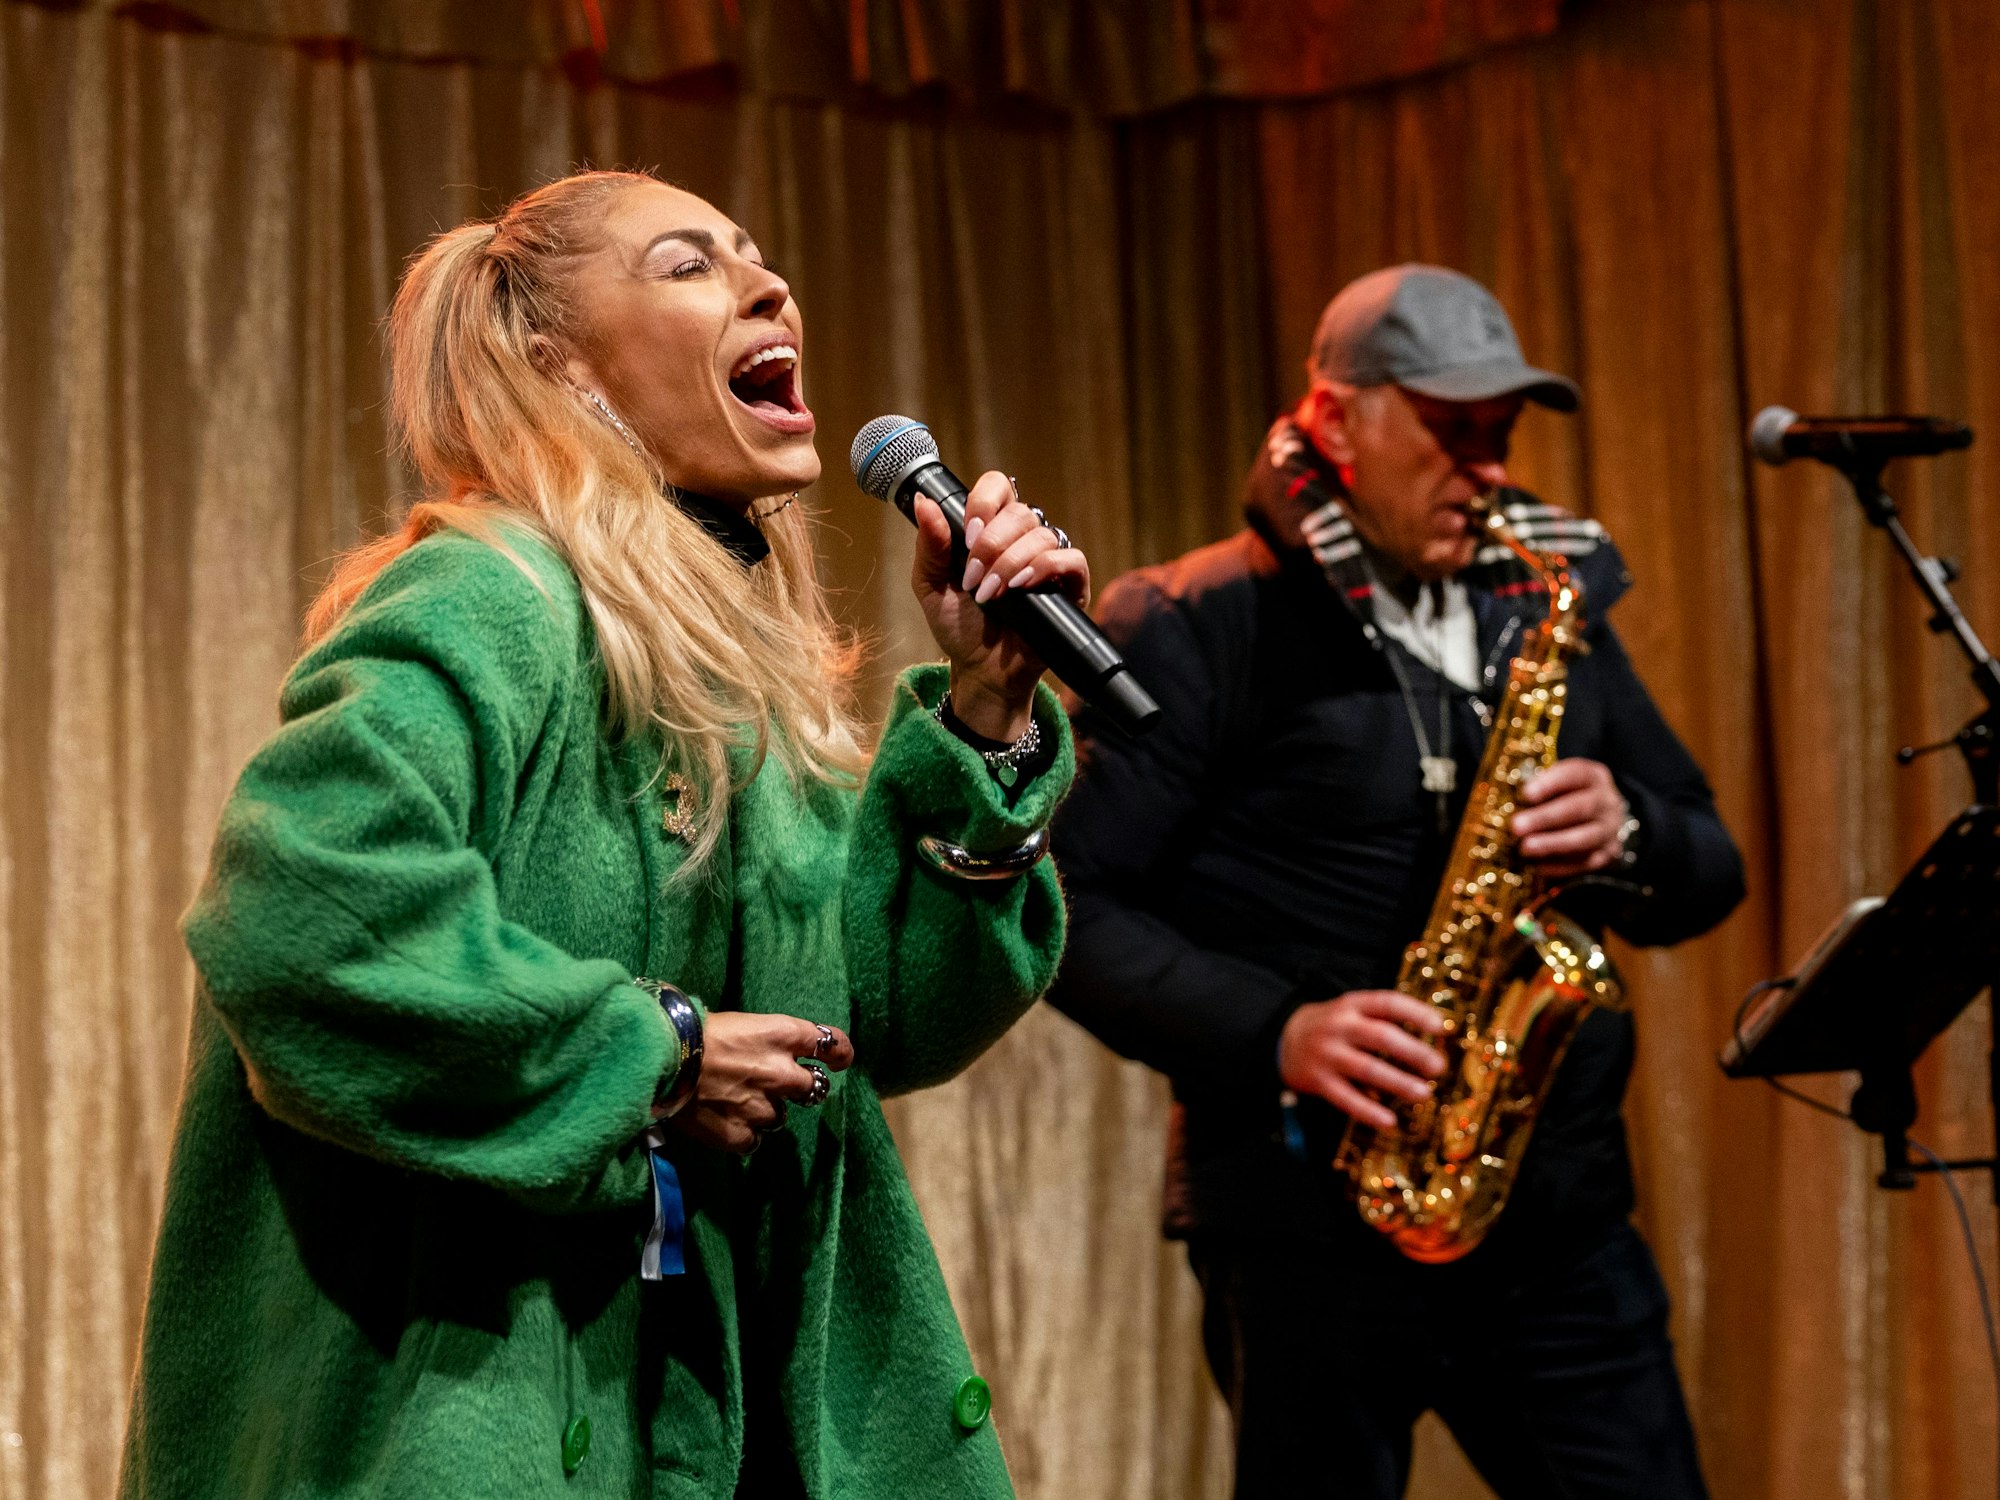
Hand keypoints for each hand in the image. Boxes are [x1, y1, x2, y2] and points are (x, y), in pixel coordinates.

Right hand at [663, 1013, 852, 1154]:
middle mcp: (781, 1072)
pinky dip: (745, 1134)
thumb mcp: (740, 1024)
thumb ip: (766, 1041)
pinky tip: (726, 1122)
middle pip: (813, 1087)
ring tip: (737, 1102)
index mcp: (782, 1035)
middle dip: (800, 1087)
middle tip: (782, 1086)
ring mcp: (762, 1107)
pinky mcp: (741, 1134)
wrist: (660, 1060)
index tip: (840, 1060)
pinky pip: (755, 1140)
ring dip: (765, 1111)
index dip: (840, 1053)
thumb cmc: (694, 1032)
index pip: (831, 1045)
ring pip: (780, 1117)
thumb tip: (774, 1054)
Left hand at [910, 471, 1089, 740]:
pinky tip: (1021, 587)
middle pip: (1020, 511)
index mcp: (991, 530)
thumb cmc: (959, 628)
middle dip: (990, 544)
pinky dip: (1045, 566)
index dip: (983, 502)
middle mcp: (1023, 540)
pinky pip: (1072, 559)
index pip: (997, 487)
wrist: (980, 671)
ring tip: (991, 594)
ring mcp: (1049, 562)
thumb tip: (922, 501)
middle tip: (973, 578)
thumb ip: (930, 545)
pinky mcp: (1071, 587)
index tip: (966, 535)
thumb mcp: (931, 585)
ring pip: (1042, 534)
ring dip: (1009, 562)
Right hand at [1279, 991, 1447, 1130]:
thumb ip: (1385, 1022)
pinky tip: (1389, 1121)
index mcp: (1352, 1005)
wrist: (1283, 1040)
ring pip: (1367, 1069)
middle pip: (1381, 1036)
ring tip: (1423, 1093)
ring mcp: (1327, 1054)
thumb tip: (1432, 1046)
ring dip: (1398, 1082)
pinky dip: (1369, 1111)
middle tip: (1438, 1067)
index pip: (1387, 1003)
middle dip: (1413, 1052)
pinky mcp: (1318, 1081)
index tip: (1441, 1028)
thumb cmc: (1333, 1027)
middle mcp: (1339, 1026)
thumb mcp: (1353, 1012)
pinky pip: (1346, 1098)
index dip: (1416, 1013)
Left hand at [1511, 758, 1627, 877]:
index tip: (1525, 793)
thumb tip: (1505, 799)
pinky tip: (1539, 867)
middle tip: (1516, 827)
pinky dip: (1561, 866)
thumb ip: (1539, 787)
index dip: (1550, 783)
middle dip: (1545, 818)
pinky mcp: (1608, 854)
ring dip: (1552, 844)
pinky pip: (1586, 862)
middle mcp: (1607, 802)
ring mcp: (1610, 829)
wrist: (1604, 818)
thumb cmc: (1570, 796)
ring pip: (1584, 837)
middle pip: (1579, 808)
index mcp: (1593, 776)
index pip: (1575, 774)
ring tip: (1525, 848)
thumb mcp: (1560, 783)